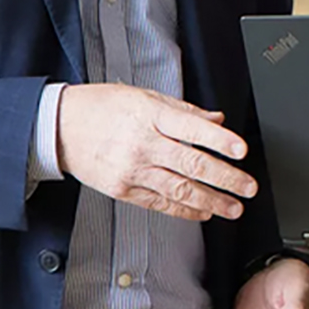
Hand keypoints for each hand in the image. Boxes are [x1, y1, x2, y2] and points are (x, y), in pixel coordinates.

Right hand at [56, 84, 255, 222]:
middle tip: (248, 187)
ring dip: (211, 201)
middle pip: (192, 164)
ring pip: (179, 189)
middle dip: (226, 178)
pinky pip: (160, 203)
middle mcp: (143, 144)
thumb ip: (184, 111)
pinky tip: (203, 212)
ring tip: (233, 208)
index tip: (242, 151)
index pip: (194, 129)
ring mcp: (132, 170)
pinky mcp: (123, 189)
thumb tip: (217, 120)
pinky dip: (184, 210)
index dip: (221, 141)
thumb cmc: (102, 107)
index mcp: (151, 115)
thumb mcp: (145, 96)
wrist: (60, 127)